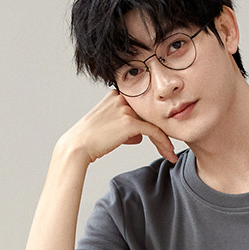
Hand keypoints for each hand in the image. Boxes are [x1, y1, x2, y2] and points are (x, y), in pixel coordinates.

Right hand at [59, 90, 176, 164]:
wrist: (78, 146)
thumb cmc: (92, 140)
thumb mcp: (109, 126)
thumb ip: (125, 124)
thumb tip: (138, 135)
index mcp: (117, 94)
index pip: (143, 108)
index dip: (154, 123)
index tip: (163, 139)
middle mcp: (122, 97)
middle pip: (150, 115)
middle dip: (161, 133)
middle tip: (169, 149)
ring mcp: (126, 108)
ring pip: (155, 123)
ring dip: (164, 141)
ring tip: (170, 155)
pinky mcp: (129, 122)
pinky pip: (154, 131)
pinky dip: (163, 143)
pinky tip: (169, 153)